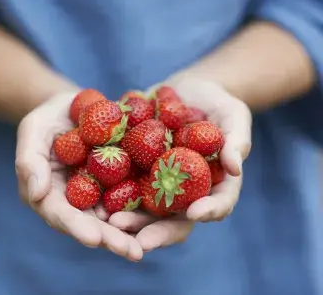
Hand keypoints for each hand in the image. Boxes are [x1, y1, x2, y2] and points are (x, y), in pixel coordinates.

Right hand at [16, 92, 143, 260]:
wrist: (74, 108)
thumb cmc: (47, 119)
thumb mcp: (33, 131)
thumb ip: (29, 161)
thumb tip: (36, 194)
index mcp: (50, 194)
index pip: (60, 214)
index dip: (76, 226)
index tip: (94, 238)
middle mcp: (76, 201)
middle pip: (91, 224)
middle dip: (110, 239)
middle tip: (132, 252)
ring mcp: (99, 194)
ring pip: (114, 218)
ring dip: (130, 233)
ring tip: (146, 246)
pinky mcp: (119, 183)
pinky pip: (132, 197)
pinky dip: (145, 210)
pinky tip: (164, 219)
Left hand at [109, 75, 251, 250]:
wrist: (184, 91)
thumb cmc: (218, 103)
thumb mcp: (233, 115)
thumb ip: (237, 140)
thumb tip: (235, 168)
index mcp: (213, 184)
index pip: (216, 204)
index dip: (208, 211)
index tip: (195, 213)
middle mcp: (184, 192)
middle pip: (175, 219)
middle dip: (159, 231)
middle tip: (142, 241)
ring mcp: (158, 184)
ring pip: (145, 210)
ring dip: (130, 220)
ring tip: (112, 223)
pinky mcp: (136, 171)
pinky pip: (123, 185)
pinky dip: (110, 194)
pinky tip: (94, 197)